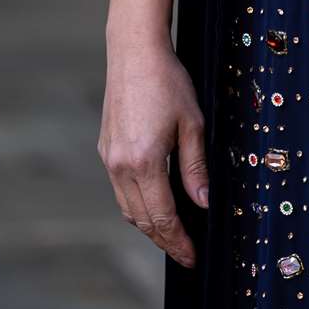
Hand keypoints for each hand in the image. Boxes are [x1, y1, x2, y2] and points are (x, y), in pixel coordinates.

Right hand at [98, 38, 208, 269]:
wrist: (134, 52)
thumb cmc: (167, 81)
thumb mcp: (193, 123)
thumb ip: (195, 167)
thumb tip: (202, 204)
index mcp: (144, 162)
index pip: (162, 217)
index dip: (179, 241)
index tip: (192, 256)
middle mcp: (120, 166)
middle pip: (142, 220)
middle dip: (165, 241)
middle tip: (186, 252)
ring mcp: (109, 159)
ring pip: (128, 208)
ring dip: (149, 225)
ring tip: (173, 233)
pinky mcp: (106, 149)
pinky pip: (120, 190)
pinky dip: (137, 204)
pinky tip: (154, 202)